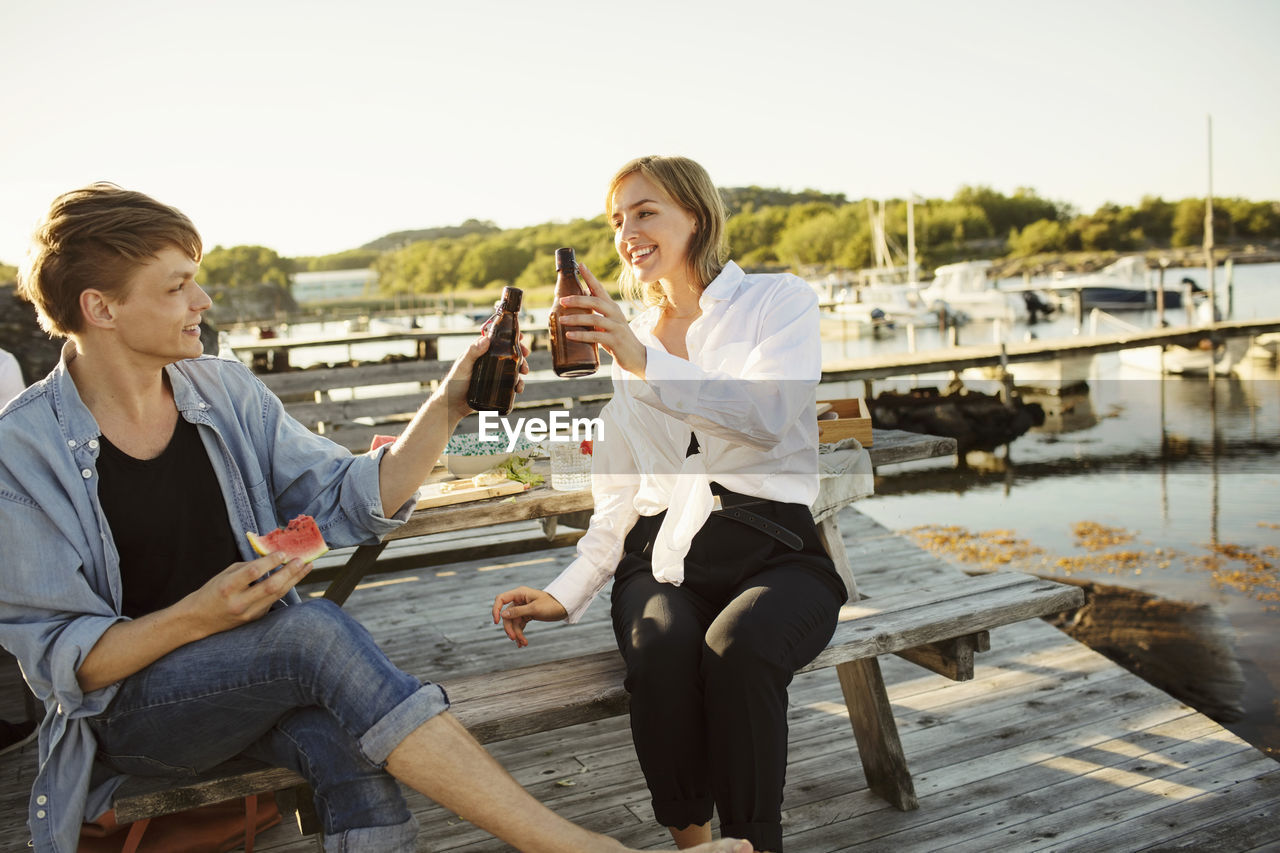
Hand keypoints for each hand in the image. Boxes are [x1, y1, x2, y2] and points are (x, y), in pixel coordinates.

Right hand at [184, 551, 312, 634]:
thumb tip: (272, 557)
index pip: (253, 573)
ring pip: (277, 595)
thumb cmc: (212, 592)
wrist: (198, 620)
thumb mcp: (225, 574)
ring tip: (305, 567)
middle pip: (271, 586)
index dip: (270, 562)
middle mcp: (239, 602)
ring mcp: (249, 613)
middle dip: (289, 572)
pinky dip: (284, 588)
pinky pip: (273, 601)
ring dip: (293, 580)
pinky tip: (293, 578)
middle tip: (302, 560)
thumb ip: (248, 566)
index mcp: (228, 587)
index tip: (283, 552)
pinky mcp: (255, 618)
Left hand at [441, 334, 531, 420]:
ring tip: (524, 374)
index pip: (496, 340)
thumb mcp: (462, 366)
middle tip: (526, 356)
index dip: (509, 337)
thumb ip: (472, 352)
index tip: (520, 336)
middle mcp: (487, 361)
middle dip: (519, 354)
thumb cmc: (453, 384)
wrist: (452, 406)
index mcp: (480, 352)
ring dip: (521, 368)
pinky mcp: (495, 386)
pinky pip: (509, 383)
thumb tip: (486, 339)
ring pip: (511, 368)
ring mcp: (492, 374)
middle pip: (508, 354)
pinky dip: (517, 383)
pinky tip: (518, 388)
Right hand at [492, 586, 567, 646]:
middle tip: (514, 638)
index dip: (496, 609)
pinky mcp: (527, 615)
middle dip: (510, 628)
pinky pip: (519, 625)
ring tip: (523, 643)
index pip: (501, 599)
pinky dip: (520, 633)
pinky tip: (522, 643)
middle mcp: (519, 600)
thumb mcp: (534, 609)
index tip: (496, 622)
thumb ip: (518, 612)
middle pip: (507, 615)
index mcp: (519, 594)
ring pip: (513, 622)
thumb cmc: (551, 605)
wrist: (564, 608)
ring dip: (517, 633)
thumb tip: (503, 615)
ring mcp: (522, 608)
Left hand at [557, 263, 647, 376]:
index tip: (580, 265)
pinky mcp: (615, 341)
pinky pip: (595, 336)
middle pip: (595, 301)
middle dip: (578, 299)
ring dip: (576, 319)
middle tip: (562, 300)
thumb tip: (576, 306)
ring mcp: (616, 327)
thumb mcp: (607, 324)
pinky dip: (581, 335)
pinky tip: (570, 335)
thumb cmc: (618, 340)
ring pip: (594, 319)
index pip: (600, 289)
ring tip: (561, 320)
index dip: (590, 276)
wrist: (637, 357)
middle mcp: (615, 314)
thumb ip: (595, 315)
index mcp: (612, 307)